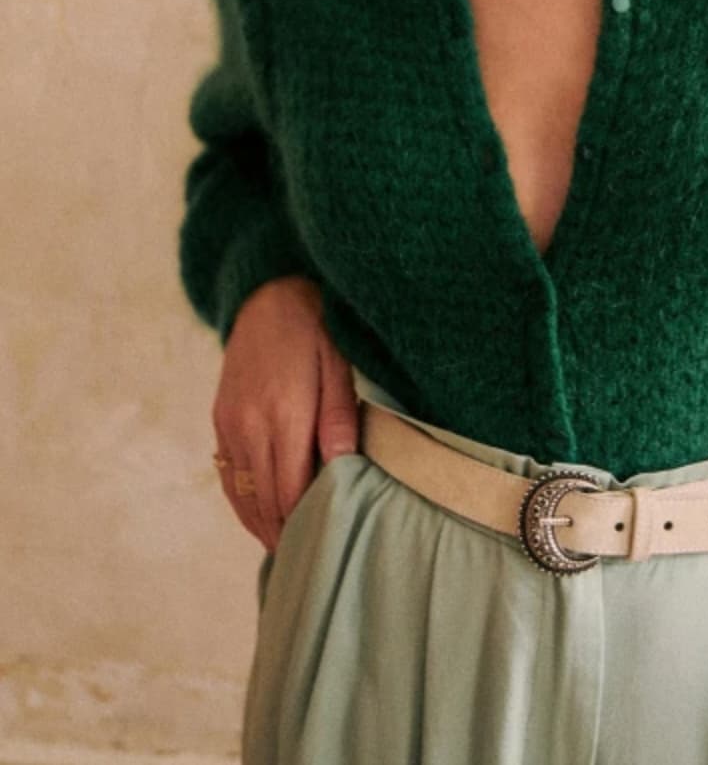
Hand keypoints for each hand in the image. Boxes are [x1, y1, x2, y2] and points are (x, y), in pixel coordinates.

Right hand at [211, 275, 360, 552]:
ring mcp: (229, 424)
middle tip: (308, 555)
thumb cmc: (316, 330)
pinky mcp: (220, 420)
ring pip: (242, 493)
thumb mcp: (339, 367)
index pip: (291, 488)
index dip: (305, 520)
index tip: (323, 540)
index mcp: (284, 413)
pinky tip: (259, 518)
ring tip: (285, 546)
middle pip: (265, 497)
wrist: (268, 296)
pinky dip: (242, 502)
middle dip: (285, 529)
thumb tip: (343, 468)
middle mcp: (249, 424)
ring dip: (261, 522)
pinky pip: (229, 475)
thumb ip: (339, 418)